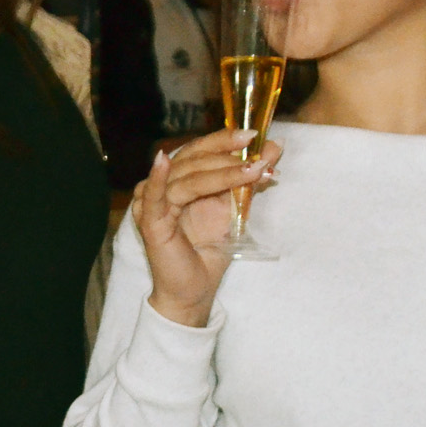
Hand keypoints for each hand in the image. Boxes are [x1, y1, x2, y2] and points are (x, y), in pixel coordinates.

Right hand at [132, 127, 280, 327]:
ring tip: (252, 170)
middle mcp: (163, 186)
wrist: (196, 291)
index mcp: (179, 180)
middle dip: (227, 154)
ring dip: (221, 172)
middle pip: (192, 158)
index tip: (255, 135)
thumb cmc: (209, 250)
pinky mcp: (150, 222)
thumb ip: (249, 178)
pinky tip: (162, 161)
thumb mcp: (235, 207)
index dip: (224, 140)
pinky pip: (155, 195)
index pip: (199, 150)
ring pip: (186, 177)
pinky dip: (157, 177)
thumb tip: (275, 148)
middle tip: (257, 150)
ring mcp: (153, 203)